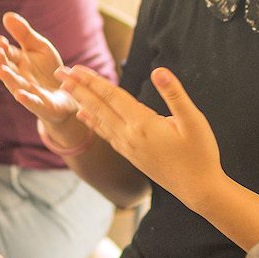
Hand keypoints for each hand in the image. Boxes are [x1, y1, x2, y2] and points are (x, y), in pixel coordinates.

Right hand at [0, 12, 88, 146]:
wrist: (69, 93)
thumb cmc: (50, 70)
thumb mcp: (40, 47)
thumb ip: (24, 34)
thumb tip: (6, 15)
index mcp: (19, 63)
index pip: (8, 54)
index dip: (3, 48)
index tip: (0, 40)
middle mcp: (21, 78)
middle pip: (8, 70)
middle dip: (1, 61)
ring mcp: (30, 92)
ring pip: (16, 86)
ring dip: (9, 79)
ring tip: (2, 70)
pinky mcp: (42, 105)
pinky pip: (33, 103)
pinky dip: (26, 99)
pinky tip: (20, 95)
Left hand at [59, 65, 224, 211]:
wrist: (198, 189)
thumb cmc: (200, 154)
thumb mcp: (193, 121)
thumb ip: (174, 94)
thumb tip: (160, 70)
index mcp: (143, 125)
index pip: (112, 96)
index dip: (92, 80)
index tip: (75, 68)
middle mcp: (129, 136)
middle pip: (98, 107)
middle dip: (78, 88)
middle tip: (59, 72)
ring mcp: (128, 148)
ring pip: (99, 120)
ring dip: (82, 102)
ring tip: (66, 89)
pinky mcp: (131, 155)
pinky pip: (105, 134)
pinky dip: (92, 122)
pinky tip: (85, 116)